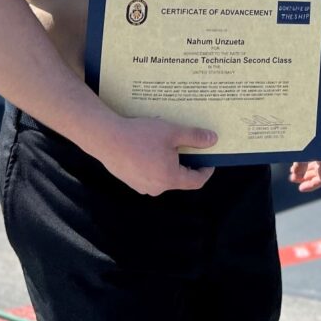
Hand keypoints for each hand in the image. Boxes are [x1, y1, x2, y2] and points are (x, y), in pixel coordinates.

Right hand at [92, 114, 217, 195]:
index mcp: (170, 178)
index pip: (196, 181)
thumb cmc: (141, 135)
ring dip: (170, 164)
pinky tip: (150, 148)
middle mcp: (157, 188)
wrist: (106, 138)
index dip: (206, 170)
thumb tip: (213, 140)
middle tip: (187, 145)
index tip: (209, 158)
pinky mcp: (131, 181)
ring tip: (168, 145)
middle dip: (186, 163)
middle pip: (180, 179)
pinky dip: (155, 164)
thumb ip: (195, 137)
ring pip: (164, 177)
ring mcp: (142, 186)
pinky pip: (150, 175)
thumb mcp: (172, 132)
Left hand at [288, 117, 320, 192]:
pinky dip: (308, 159)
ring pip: (319, 163)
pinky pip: (318, 153)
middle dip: (307, 178)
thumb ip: (299, 163)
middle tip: (293, 179)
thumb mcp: (302, 147)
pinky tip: (297, 158)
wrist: (316, 102)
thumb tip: (296, 174)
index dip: (312, 186)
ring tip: (293, 171)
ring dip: (306, 169)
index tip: (300, 188)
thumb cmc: (309, 125)